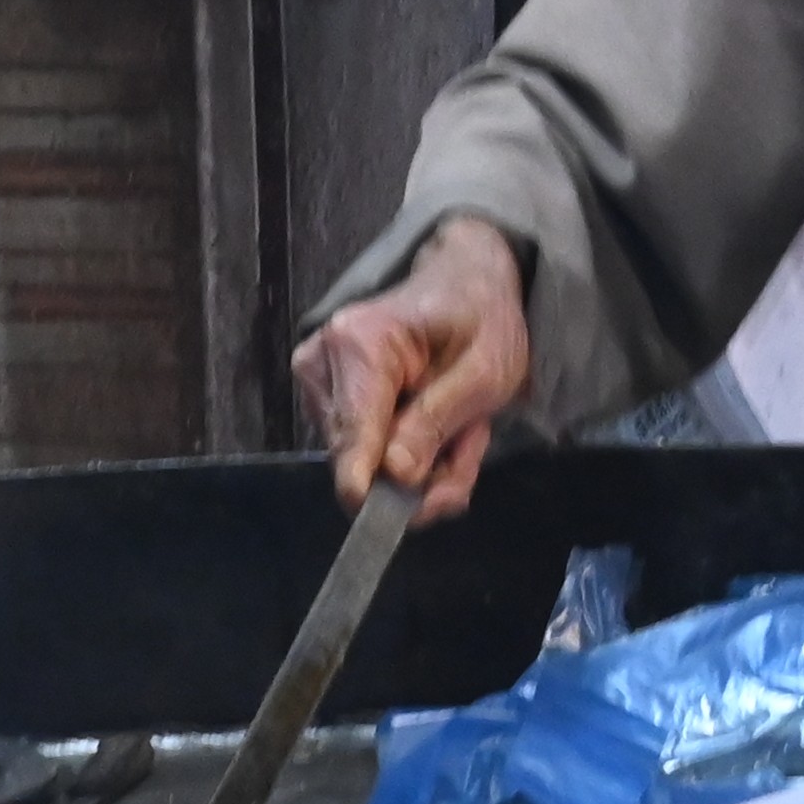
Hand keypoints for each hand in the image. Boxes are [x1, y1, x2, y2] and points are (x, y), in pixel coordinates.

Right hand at [293, 215, 531, 522]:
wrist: (465, 283)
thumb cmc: (481, 317)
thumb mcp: (485, 371)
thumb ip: (438, 421)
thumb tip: (394, 474)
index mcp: (361, 343)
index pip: (353, 431)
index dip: (368, 484)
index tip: (381, 520)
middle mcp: (323, 362)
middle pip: (360, 458)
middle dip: (423, 474)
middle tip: (469, 453)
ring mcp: (318, 383)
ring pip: (366, 466)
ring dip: (424, 466)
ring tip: (462, 431)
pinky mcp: (326, 401)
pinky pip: (367, 456)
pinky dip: (411, 456)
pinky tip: (440, 430)